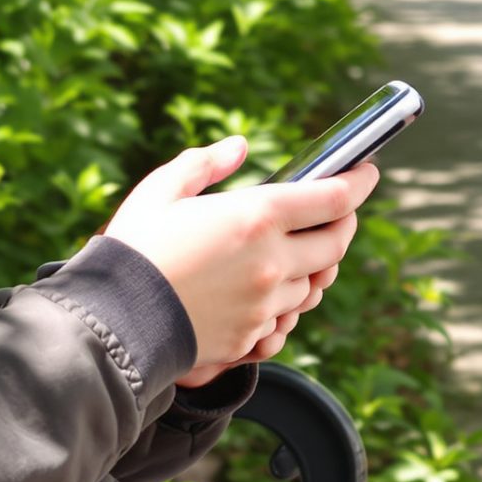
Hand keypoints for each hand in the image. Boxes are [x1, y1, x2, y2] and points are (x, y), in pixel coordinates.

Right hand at [103, 135, 377, 371]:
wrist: (114, 321)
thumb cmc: (134, 249)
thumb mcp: (162, 189)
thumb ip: (205, 162)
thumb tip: (238, 146)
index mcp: (256, 217)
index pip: (335, 199)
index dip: (360, 182)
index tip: (367, 172)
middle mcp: (272, 262)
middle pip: (337, 244)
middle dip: (344, 223)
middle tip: (337, 211)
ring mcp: (265, 304)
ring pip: (314, 283)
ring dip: (315, 263)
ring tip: (299, 248)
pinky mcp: (252, 335)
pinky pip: (287, 317)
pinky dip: (287, 299)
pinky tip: (268, 288)